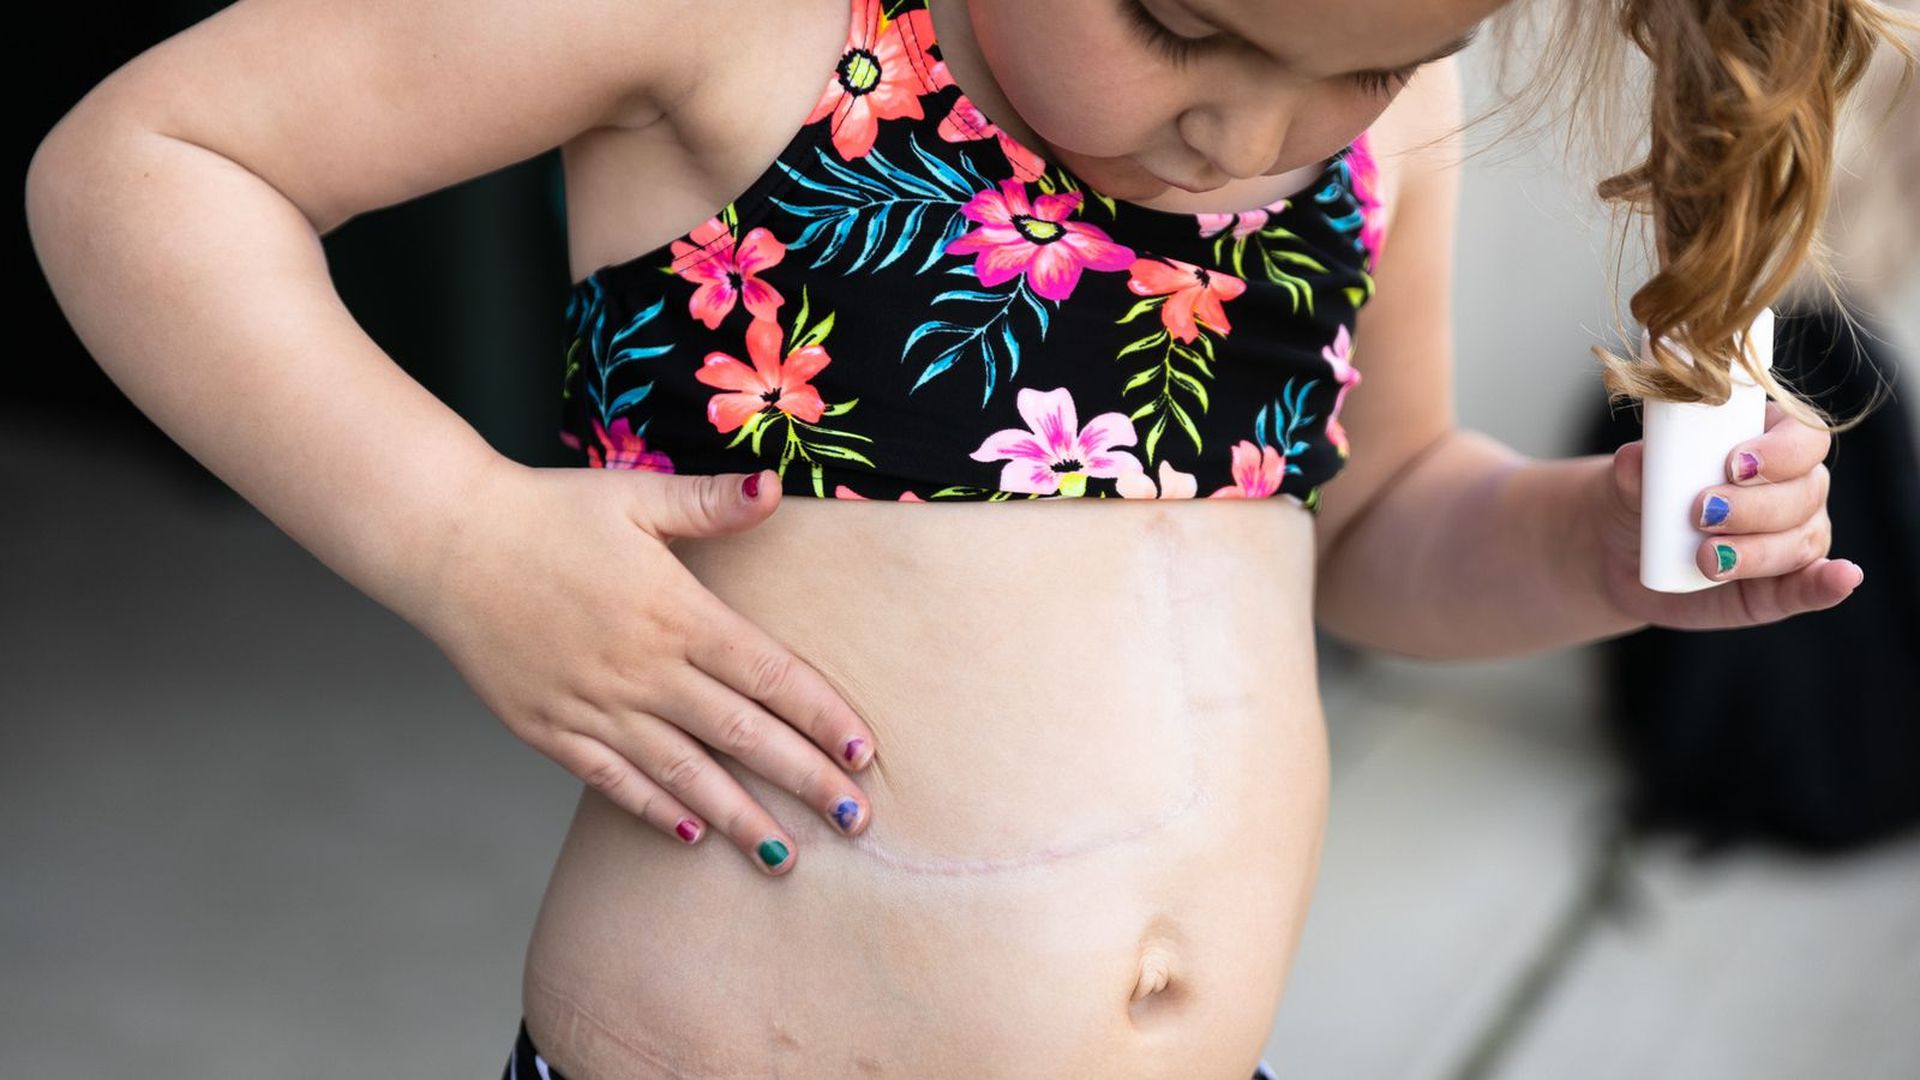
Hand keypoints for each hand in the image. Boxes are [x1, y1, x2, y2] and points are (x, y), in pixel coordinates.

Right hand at [413, 458, 877, 876]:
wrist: (445, 540)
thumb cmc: (547, 512)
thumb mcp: (636, 496)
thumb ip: (710, 503)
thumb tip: (773, 486)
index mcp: (676, 614)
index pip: (770, 675)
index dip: (822, 717)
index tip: (864, 754)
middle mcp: (643, 671)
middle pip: (742, 737)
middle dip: (804, 782)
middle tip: (854, 820)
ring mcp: (594, 707)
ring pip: (683, 774)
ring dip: (738, 816)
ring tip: (783, 854)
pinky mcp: (548, 729)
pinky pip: (611, 781)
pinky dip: (652, 809)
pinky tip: (689, 833)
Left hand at [1597, 400, 1865, 629]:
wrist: (1628, 558)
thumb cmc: (1640, 503)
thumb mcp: (1631, 482)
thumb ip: (1635, 469)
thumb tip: (1634, 460)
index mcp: (1768, 443)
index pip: (1801, 436)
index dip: (1778, 451)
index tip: (1733, 464)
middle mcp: (1794, 487)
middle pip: (1804, 491)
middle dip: (1755, 506)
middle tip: (1702, 514)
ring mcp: (1794, 537)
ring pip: (1801, 540)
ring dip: (1757, 551)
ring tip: (1706, 558)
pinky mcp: (1784, 587)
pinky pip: (1815, 585)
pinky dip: (1828, 584)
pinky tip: (1841, 577)